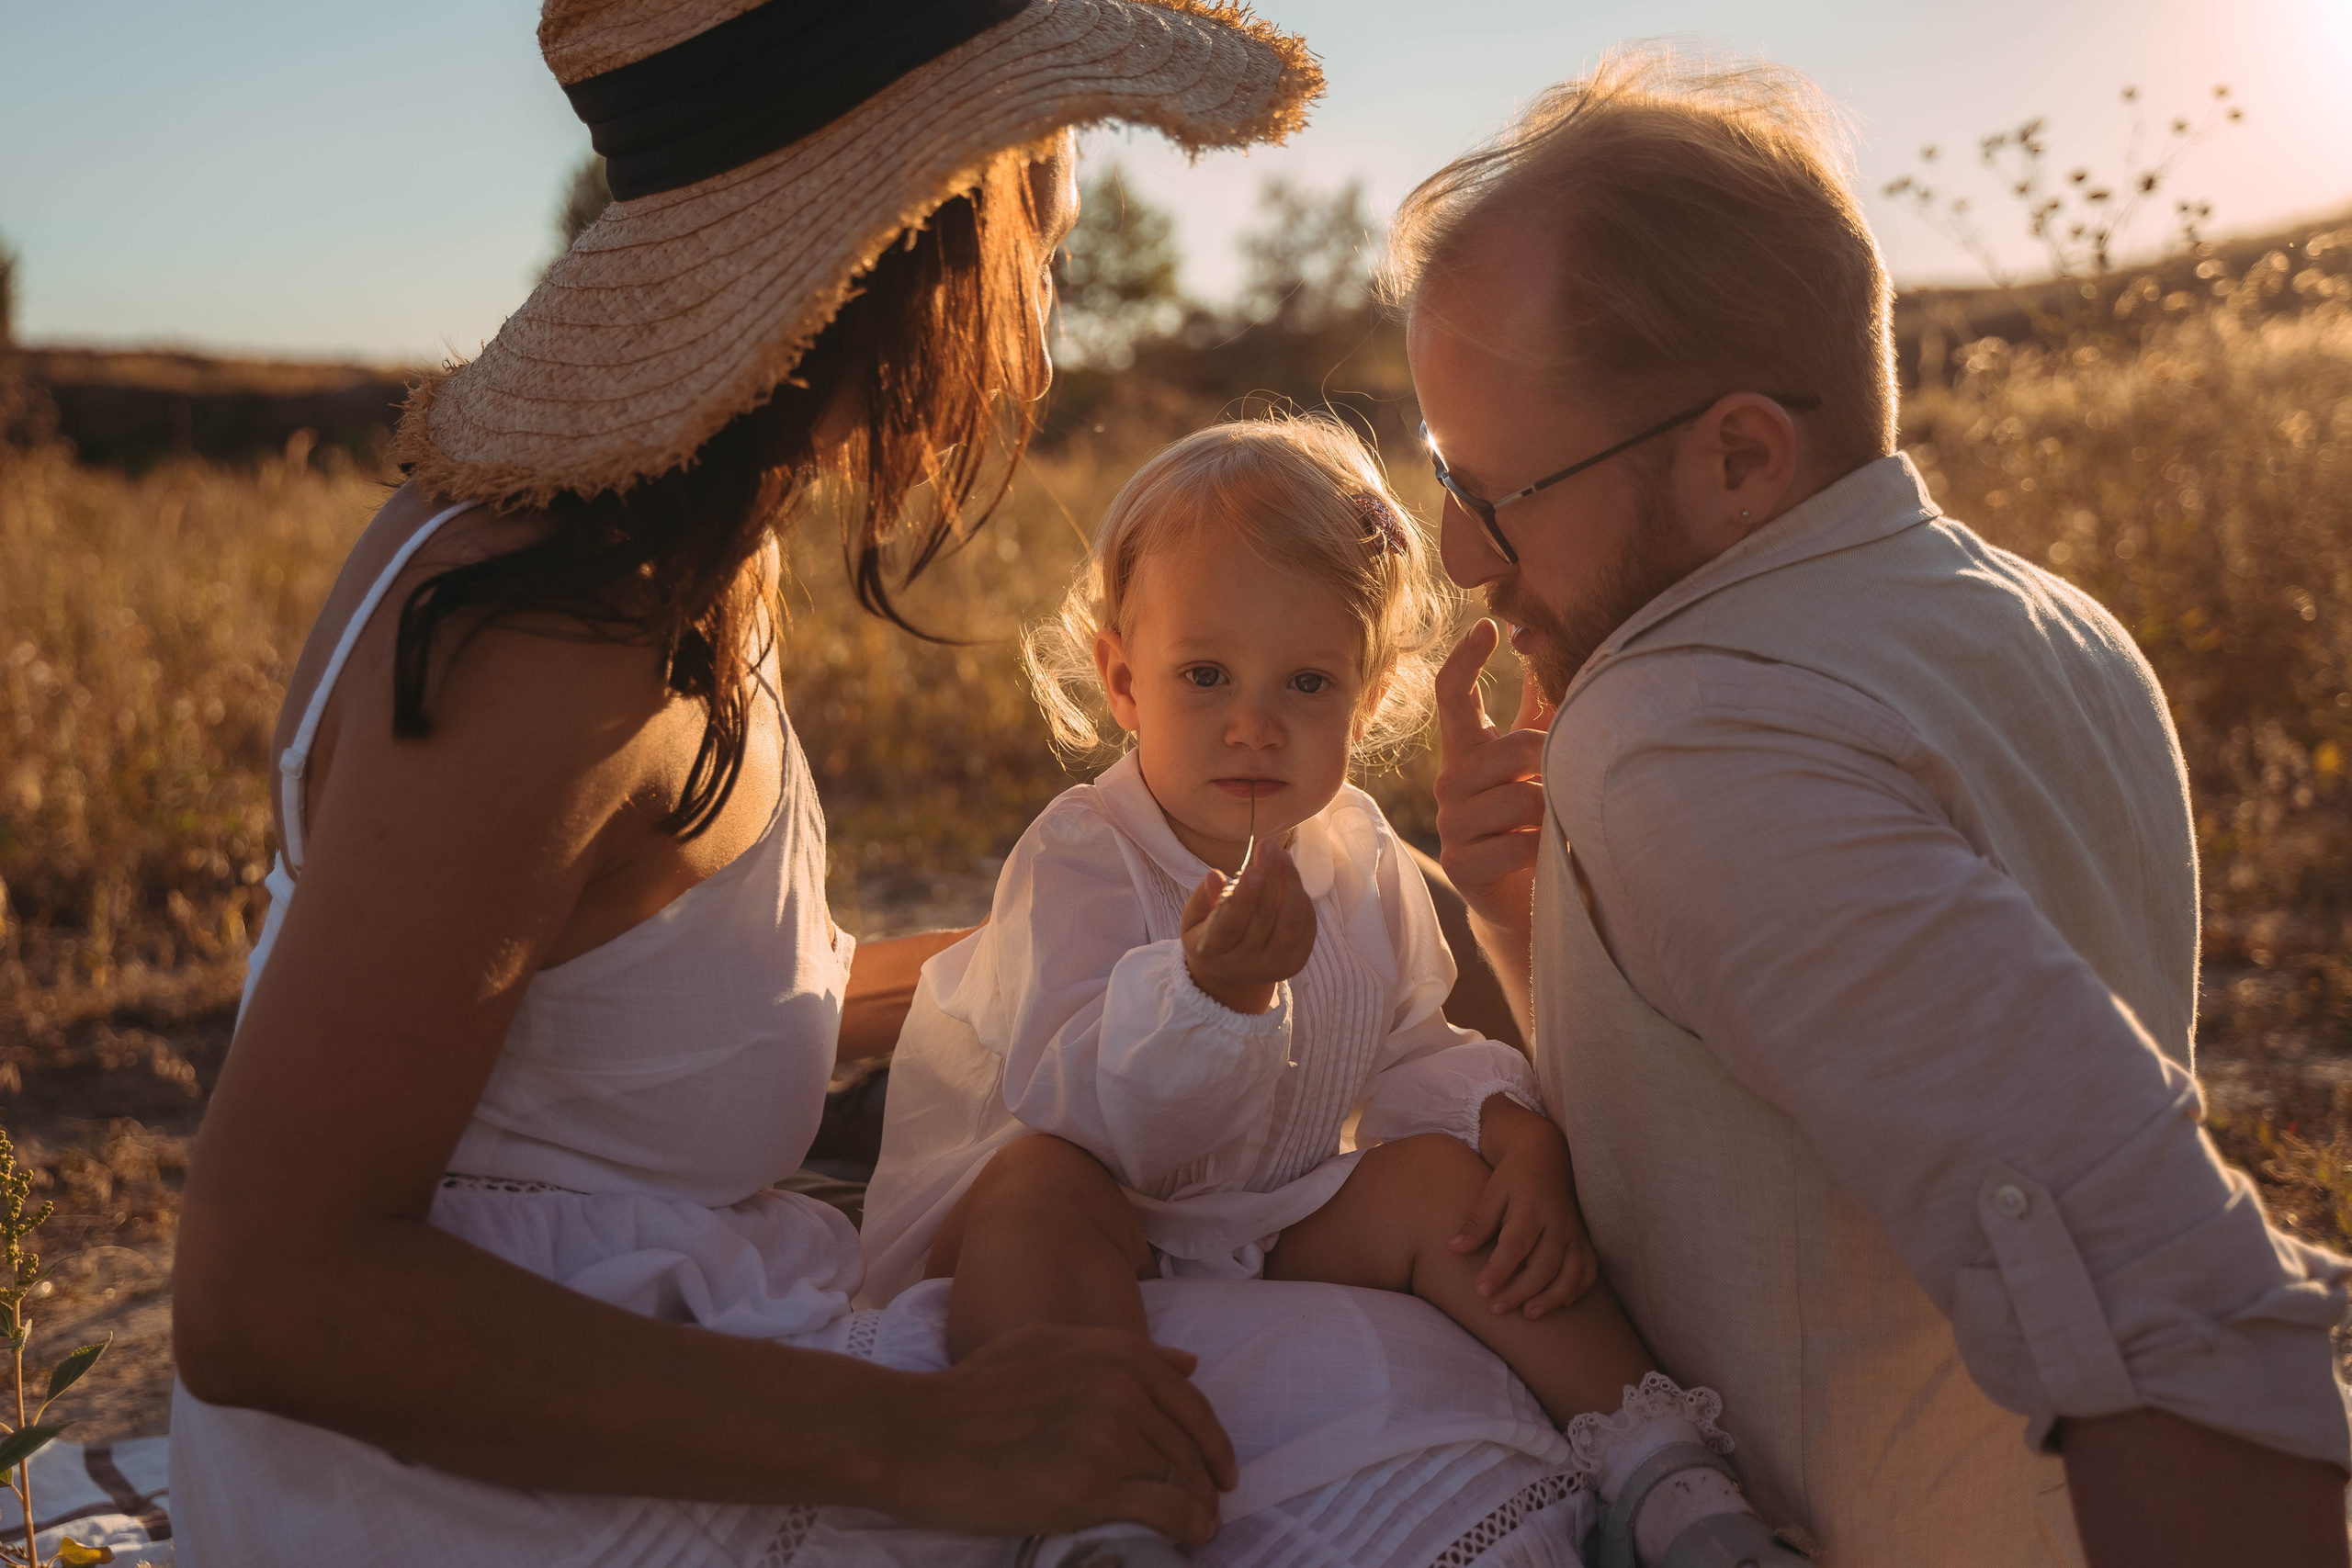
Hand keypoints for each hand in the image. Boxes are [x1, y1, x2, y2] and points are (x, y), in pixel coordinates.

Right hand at [880, 1324, 1238, 1545]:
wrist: (918, 1434)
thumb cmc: (973, 1391)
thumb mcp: (1050, 1347)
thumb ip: (1120, 1353)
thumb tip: (1188, 1362)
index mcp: (1115, 1352)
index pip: (1190, 1402)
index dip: (1213, 1440)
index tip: (1221, 1466)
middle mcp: (1122, 1389)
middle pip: (1189, 1444)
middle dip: (1207, 1478)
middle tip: (1211, 1503)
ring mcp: (1109, 1439)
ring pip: (1182, 1478)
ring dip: (1200, 1506)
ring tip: (1201, 1525)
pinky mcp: (1092, 1490)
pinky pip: (1165, 1510)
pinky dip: (1188, 1525)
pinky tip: (1191, 1536)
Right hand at [1179, 844, 1315, 1014]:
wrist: (1231, 976)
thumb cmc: (1208, 936)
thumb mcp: (1192, 919)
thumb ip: (1202, 898)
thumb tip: (1215, 875)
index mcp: (1213, 952)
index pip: (1231, 924)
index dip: (1244, 897)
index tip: (1253, 869)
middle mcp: (1245, 964)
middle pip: (1264, 917)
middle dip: (1270, 877)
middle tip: (1269, 845)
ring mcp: (1274, 966)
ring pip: (1290, 923)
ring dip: (1291, 885)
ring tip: (1283, 857)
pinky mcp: (1296, 964)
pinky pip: (1305, 927)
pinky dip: (1302, 900)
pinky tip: (1291, 880)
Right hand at [1433, 621, 1557, 936]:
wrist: (1521, 900)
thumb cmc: (1535, 821)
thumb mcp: (1538, 762)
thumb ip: (1540, 711)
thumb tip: (1547, 647)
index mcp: (1466, 752)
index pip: (1452, 696)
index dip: (1466, 658)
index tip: (1489, 626)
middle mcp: (1450, 783)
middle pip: (1508, 748)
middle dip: (1550, 760)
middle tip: (1567, 779)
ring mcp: (1451, 825)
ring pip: (1521, 798)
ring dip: (1553, 808)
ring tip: (1558, 820)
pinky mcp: (1461, 864)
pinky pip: (1519, 843)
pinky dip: (1545, 847)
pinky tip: (1546, 852)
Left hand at [1449, 1096, 1595, 1318]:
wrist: (1548, 1155)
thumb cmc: (1514, 1176)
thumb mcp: (1491, 1192)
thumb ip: (1476, 1222)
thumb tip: (1453, 1249)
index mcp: (1530, 1208)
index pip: (1515, 1245)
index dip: (1499, 1270)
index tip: (1480, 1291)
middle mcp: (1557, 1223)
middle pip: (1544, 1264)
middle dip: (1521, 1290)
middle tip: (1495, 1308)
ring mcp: (1574, 1232)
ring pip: (1571, 1271)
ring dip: (1553, 1297)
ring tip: (1529, 1314)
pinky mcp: (1584, 1238)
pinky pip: (1588, 1268)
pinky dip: (1579, 1288)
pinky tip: (1563, 1303)